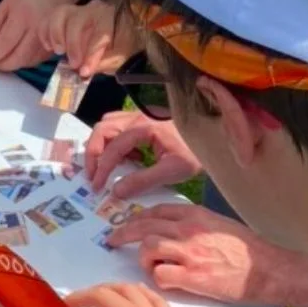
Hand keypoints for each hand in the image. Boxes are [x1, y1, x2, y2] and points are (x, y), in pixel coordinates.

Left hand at [0, 0, 79, 72]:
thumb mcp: (6, 5)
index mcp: (22, 16)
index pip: (4, 44)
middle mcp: (37, 29)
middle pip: (17, 58)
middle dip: (1, 65)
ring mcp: (49, 37)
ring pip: (28, 62)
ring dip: (12, 65)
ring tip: (2, 57)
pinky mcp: (57, 43)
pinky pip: (38, 60)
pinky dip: (25, 62)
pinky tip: (18, 54)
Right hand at [39, 0, 137, 78]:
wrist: (114, 39)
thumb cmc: (117, 48)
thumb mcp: (117, 58)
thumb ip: (102, 63)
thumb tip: (83, 71)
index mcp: (110, 18)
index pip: (101, 32)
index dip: (92, 53)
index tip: (85, 71)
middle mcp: (91, 9)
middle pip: (77, 20)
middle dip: (73, 44)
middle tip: (73, 64)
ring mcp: (74, 11)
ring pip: (59, 15)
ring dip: (55, 35)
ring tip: (59, 51)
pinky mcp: (60, 18)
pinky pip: (47, 20)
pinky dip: (44, 33)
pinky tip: (49, 47)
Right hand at [84, 110, 202, 197]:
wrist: (213, 136)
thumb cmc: (195, 152)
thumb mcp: (172, 171)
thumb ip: (142, 181)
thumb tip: (116, 191)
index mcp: (144, 127)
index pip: (112, 147)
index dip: (101, 169)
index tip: (96, 187)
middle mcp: (137, 116)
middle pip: (102, 129)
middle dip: (93, 153)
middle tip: (94, 175)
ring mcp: (139, 115)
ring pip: (108, 125)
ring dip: (102, 145)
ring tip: (109, 167)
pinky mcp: (143, 119)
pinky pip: (118, 127)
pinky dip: (115, 142)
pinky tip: (130, 159)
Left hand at [107, 204, 283, 302]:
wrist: (267, 269)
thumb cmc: (246, 249)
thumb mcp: (217, 223)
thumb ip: (193, 223)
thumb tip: (171, 229)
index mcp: (195, 214)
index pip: (155, 210)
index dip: (136, 218)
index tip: (127, 224)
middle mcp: (189, 229)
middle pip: (144, 226)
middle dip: (123, 233)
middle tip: (113, 241)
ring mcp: (189, 253)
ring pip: (147, 247)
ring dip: (142, 258)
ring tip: (147, 265)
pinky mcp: (192, 277)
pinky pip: (160, 275)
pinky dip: (157, 279)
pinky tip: (165, 281)